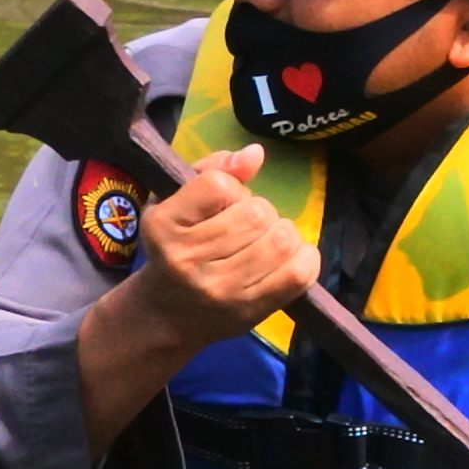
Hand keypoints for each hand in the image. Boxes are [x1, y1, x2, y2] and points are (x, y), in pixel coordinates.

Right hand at [105, 140, 317, 363]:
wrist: (165, 314)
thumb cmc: (174, 247)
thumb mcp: (175, 202)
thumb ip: (212, 170)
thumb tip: (255, 154)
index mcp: (163, 226)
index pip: (218, 185)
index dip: (232, 187)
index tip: (224, 202)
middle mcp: (188, 260)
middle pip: (257, 213)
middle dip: (261, 211)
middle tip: (248, 225)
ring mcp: (221, 290)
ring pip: (281, 240)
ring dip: (282, 233)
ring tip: (266, 240)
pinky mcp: (250, 311)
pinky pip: (299, 274)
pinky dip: (304, 258)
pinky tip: (289, 257)